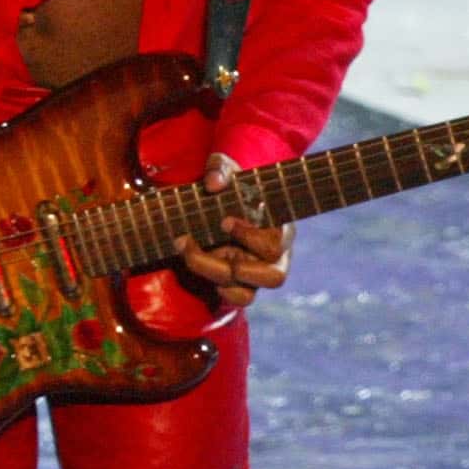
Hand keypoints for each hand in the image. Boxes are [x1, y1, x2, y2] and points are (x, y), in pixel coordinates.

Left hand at [174, 154, 292, 310]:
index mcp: (280, 228)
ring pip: (248, 294)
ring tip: (188, 249)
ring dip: (213, 274)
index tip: (224, 221)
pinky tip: (194, 259)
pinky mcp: (242, 283)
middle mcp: (276, 256)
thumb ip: (220, 168)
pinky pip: (236, 299)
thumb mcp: (226, 169)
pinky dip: (215, 287)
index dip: (250, 237)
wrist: (220, 199)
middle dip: (237, 265)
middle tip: (208, 244)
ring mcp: (258, 273)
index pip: (277, 244)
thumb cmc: (232, 185)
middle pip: (273, 278)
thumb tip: (213, 182)